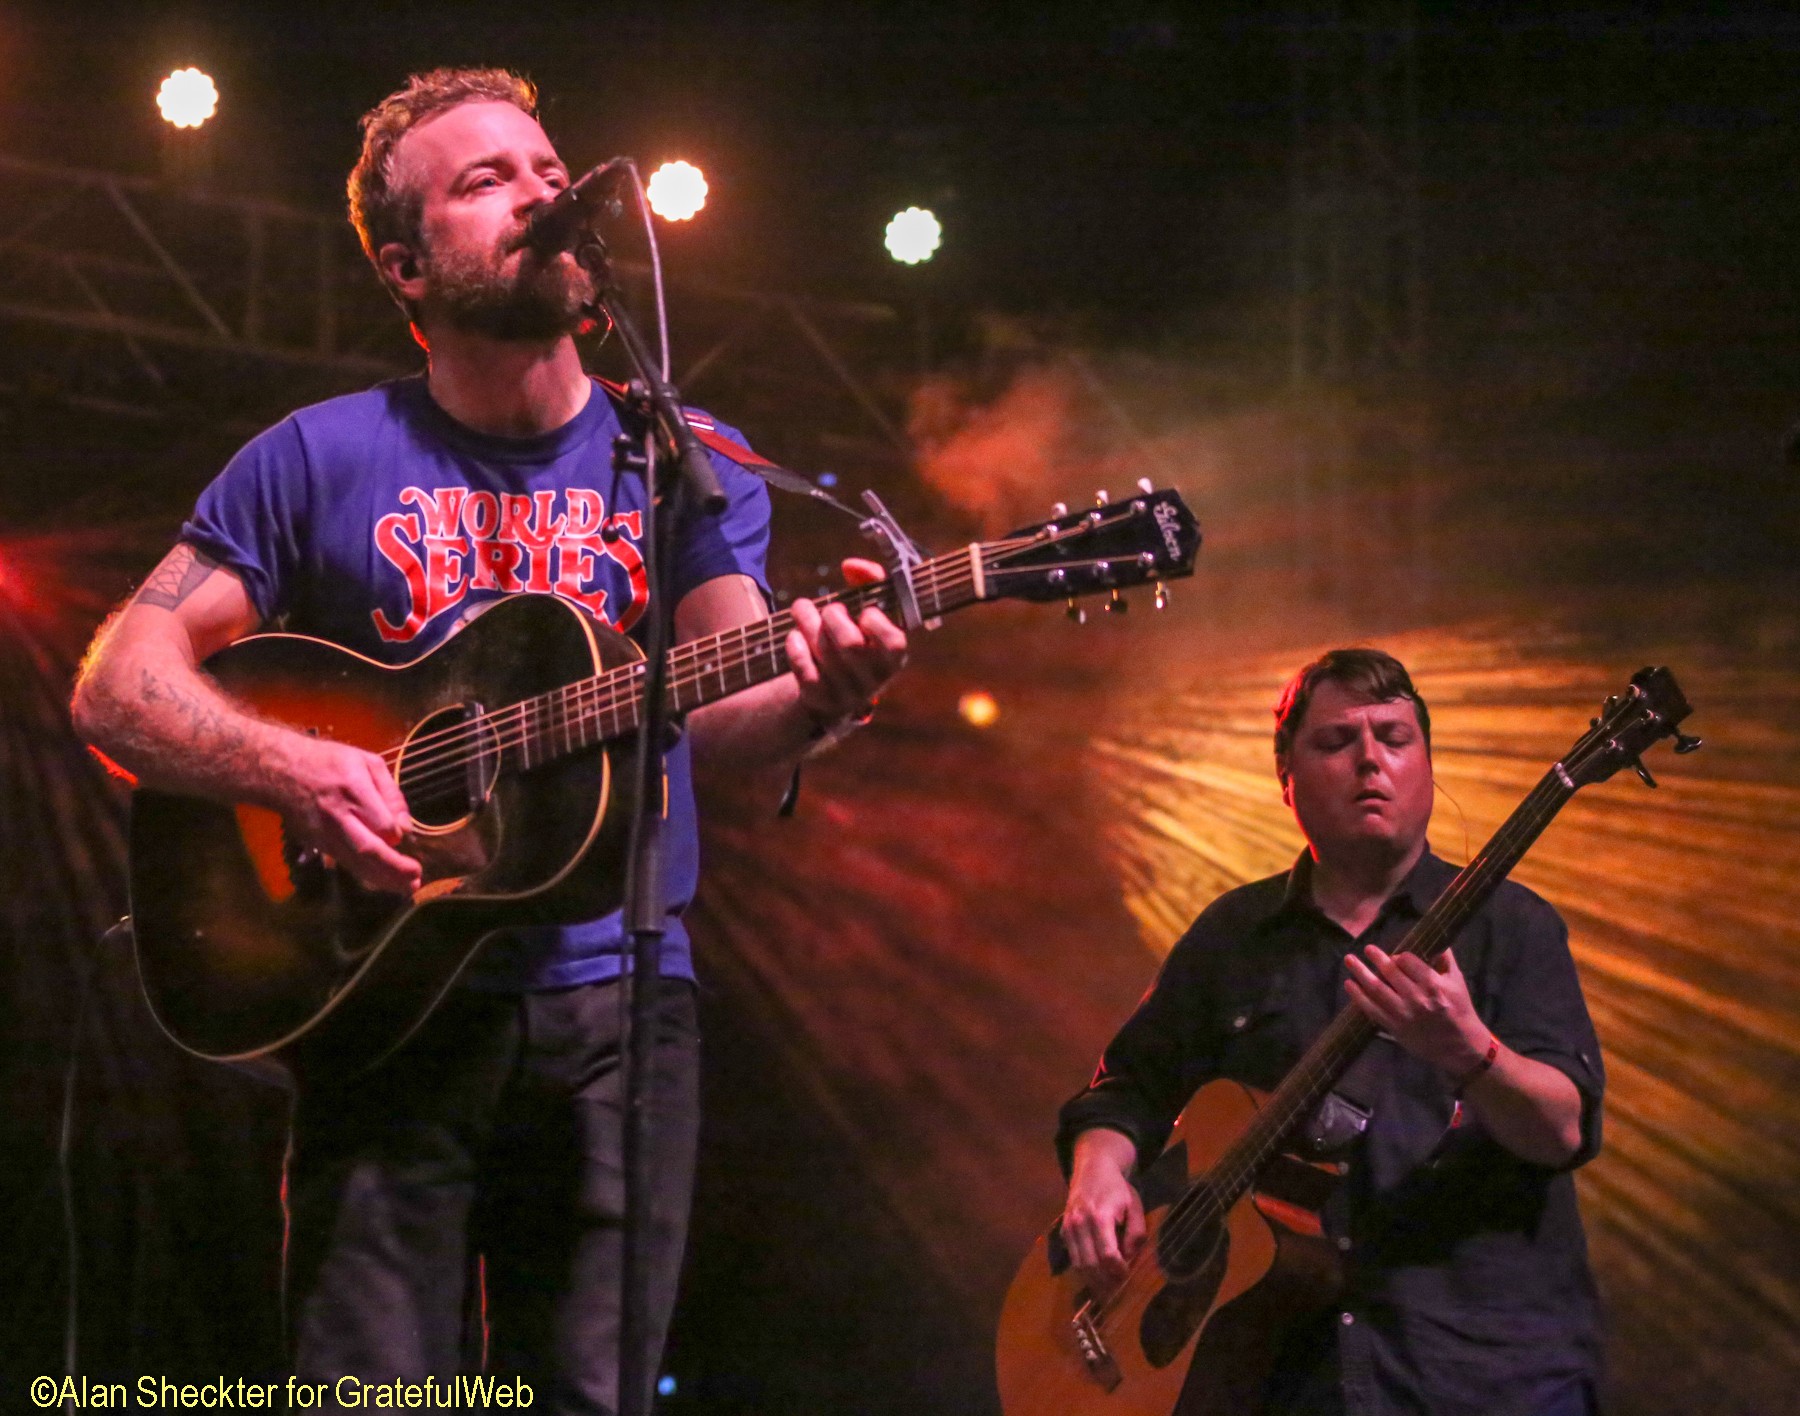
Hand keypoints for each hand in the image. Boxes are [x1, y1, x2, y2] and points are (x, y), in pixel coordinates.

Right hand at [276, 735, 421, 894]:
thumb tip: (405, 826)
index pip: (380, 822)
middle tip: (416, 879)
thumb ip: (390, 793)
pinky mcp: (318, 843)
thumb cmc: (328, 762)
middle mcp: (338, 814)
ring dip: (383, 879)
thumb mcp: (366, 762)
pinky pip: (345, 862)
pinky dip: (366, 875)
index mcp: (352, 788)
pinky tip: (384, 882)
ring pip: (356, 862)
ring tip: (407, 888)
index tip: (404, 835)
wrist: (280, 771)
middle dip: (395, 868)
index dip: (396, 834)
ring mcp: (325, 832)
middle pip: (368, 848)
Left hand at [787, 558, 908, 728]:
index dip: (876, 622)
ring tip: (801, 609)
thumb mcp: (867, 613)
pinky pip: (804, 670)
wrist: (832, 692)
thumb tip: (851, 565)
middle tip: (828, 609)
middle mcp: (873, 681)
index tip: (864, 612)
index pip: (893, 643)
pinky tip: (795, 636)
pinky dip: (795, 647)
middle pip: (850, 643)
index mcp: (893, 659)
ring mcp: (846, 695)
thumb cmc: (855, 638)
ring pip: (824, 653)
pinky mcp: (820, 701)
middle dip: (833, 616)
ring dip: (808, 622)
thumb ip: (869, 582)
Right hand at [1061, 1131, 1145, 1294]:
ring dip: (1092, 1280)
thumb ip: (1135, 1234)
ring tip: (1106, 1289)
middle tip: (1117, 1290)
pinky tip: (1095, 1275)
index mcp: (1100, 1216)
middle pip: (1090, 1264)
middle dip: (1105, 1281)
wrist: (1093, 1166)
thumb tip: (1127, 1259)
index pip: (1107, 1255)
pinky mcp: (1063, 1230)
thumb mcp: (1135, 1207)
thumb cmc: (1118, 1188)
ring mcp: (1068, 1226)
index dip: (1118, 1271)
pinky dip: (1083, 1269)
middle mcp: (1079, 1223)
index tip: (1127, 1276)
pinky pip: (1072, 1256)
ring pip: (1078, 1264)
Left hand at [1343, 944, 1487, 1075]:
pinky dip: (1358, 996)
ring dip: (1360, 972)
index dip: (1399, 956)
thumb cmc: (1460, 1010)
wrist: (1461, 1046)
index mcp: (1433, 985)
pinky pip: (1372, 1010)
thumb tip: (1435, 939)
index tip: (1394, 955)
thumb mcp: (1457, 982)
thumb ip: (1445, 960)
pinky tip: (1349, 985)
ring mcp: (1403, 1014)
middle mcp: (1417, 998)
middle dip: (1376, 958)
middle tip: (1367, 948)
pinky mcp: (1395, 1028)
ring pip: (1376, 989)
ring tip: (1349, 960)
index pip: (1408, 962)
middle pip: (1389, 972)